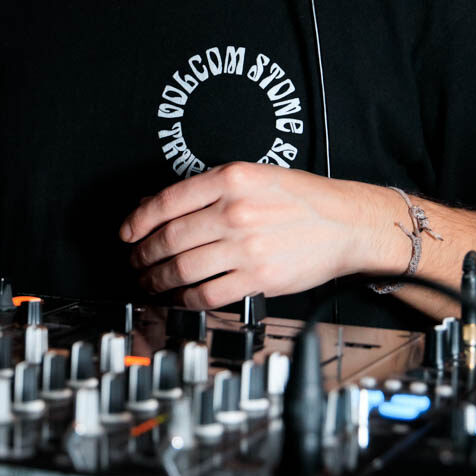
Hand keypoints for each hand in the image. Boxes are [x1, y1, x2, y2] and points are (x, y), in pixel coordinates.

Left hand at [120, 162, 403, 307]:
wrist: (348, 223)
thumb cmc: (303, 199)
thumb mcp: (255, 176)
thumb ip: (211, 190)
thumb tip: (162, 209)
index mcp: (231, 179)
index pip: (167, 202)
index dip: (138, 221)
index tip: (127, 234)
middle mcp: (236, 211)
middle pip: (169, 239)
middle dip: (143, 255)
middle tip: (135, 262)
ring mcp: (247, 247)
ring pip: (182, 269)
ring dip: (157, 279)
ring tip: (150, 282)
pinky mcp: (259, 278)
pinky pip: (208, 294)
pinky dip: (185, 300)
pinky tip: (180, 298)